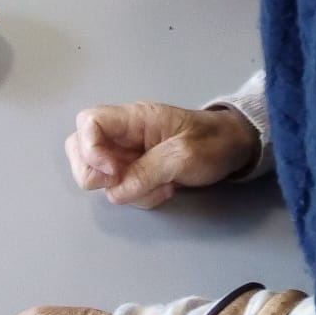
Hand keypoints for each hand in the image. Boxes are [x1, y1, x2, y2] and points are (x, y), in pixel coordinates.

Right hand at [66, 101, 259, 208]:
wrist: (235, 147)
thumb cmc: (213, 142)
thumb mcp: (184, 155)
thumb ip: (148, 171)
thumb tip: (114, 192)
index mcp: (134, 118)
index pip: (89, 122)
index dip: (90, 148)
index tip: (113, 170)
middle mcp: (124, 134)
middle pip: (80, 148)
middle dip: (95, 173)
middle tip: (123, 183)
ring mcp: (128, 153)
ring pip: (98, 174)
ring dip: (124, 189)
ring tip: (159, 186)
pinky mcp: (136, 171)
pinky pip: (121, 188)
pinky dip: (138, 196)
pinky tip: (165, 189)